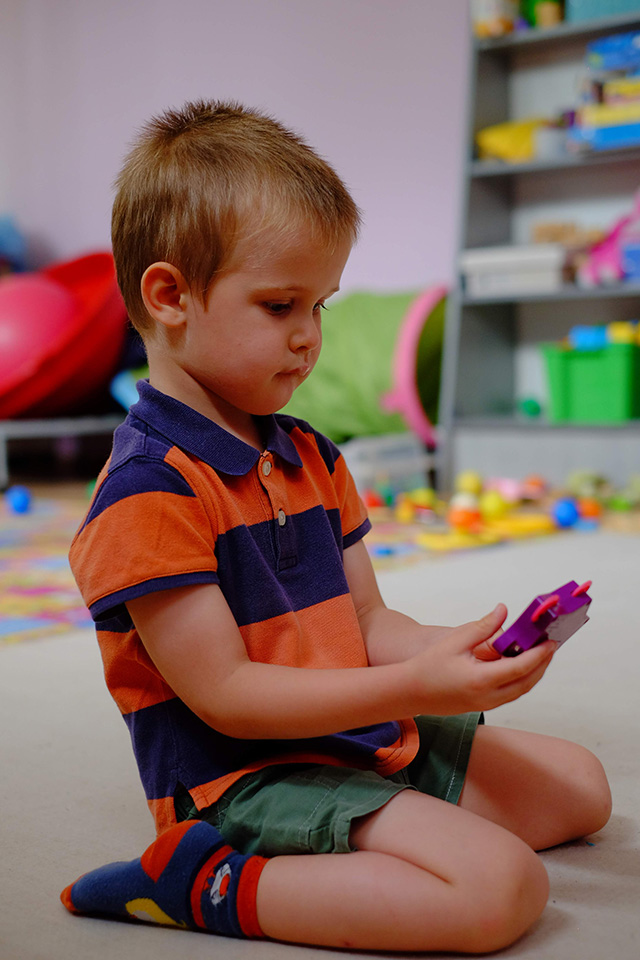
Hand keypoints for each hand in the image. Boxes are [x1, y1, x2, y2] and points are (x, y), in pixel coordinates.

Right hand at [408, 605, 555, 715]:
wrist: (410, 692)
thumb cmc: (429, 665)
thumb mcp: (455, 641)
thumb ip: (483, 627)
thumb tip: (503, 611)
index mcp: (482, 680)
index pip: (521, 667)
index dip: (539, 654)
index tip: (551, 641)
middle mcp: (488, 697)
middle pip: (527, 682)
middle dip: (543, 663)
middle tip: (551, 645)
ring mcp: (487, 704)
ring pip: (521, 690)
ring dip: (534, 672)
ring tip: (541, 653)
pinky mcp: (483, 706)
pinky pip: (511, 693)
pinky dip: (522, 679)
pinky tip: (522, 664)